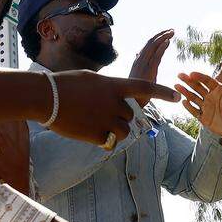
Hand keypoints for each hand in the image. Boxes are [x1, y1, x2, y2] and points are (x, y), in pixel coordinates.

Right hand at [48, 71, 178, 145]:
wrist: (45, 98)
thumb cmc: (64, 85)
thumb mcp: (91, 80)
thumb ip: (108, 89)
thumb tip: (118, 99)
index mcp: (114, 85)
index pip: (145, 87)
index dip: (163, 92)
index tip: (177, 96)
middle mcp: (114, 103)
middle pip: (131, 116)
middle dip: (120, 117)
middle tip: (100, 113)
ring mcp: (107, 119)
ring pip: (124, 131)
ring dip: (116, 130)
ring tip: (97, 124)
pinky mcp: (97, 135)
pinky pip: (110, 141)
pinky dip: (103, 139)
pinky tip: (87, 131)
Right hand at [129, 30, 173, 89]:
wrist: (130, 104)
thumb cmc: (134, 92)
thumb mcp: (136, 74)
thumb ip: (139, 64)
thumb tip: (137, 53)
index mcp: (138, 61)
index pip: (148, 45)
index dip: (157, 38)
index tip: (166, 35)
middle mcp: (139, 61)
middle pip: (150, 43)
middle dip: (161, 35)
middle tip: (172, 30)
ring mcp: (143, 65)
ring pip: (153, 47)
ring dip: (163, 38)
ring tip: (172, 33)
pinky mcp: (148, 72)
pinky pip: (155, 57)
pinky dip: (161, 48)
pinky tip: (167, 42)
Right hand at [175, 48, 221, 142]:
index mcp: (219, 89)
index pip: (207, 80)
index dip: (199, 76)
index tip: (192, 73)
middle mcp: (211, 97)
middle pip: (197, 87)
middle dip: (188, 81)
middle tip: (180, 75)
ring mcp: (207, 107)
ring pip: (194, 98)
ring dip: (185, 92)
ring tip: (176, 86)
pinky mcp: (205, 118)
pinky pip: (195, 112)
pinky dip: (189, 107)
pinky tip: (184, 101)